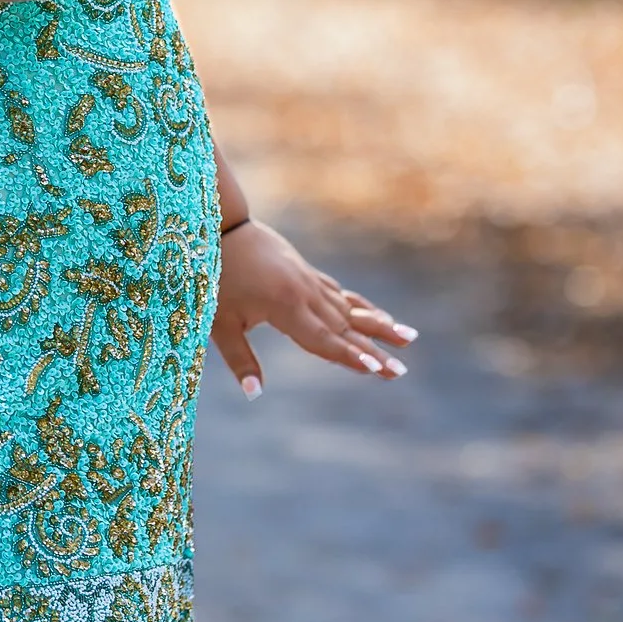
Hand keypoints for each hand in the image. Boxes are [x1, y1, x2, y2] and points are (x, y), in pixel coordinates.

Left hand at [209, 219, 416, 397]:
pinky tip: (376, 315)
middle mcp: (304, 293)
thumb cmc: (214, 278)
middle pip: (345, 328)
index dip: (349, 357)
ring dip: (378, 325)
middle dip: (375, 350)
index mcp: (285, 307)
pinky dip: (361, 305)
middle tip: (402, 371)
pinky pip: (339, 293)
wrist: (220, 227)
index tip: (377, 370)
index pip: (323, 339)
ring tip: (409, 338)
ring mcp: (308, 280)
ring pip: (349, 308)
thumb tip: (254, 394)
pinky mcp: (305, 271)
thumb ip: (239, 359)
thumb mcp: (219, 321)